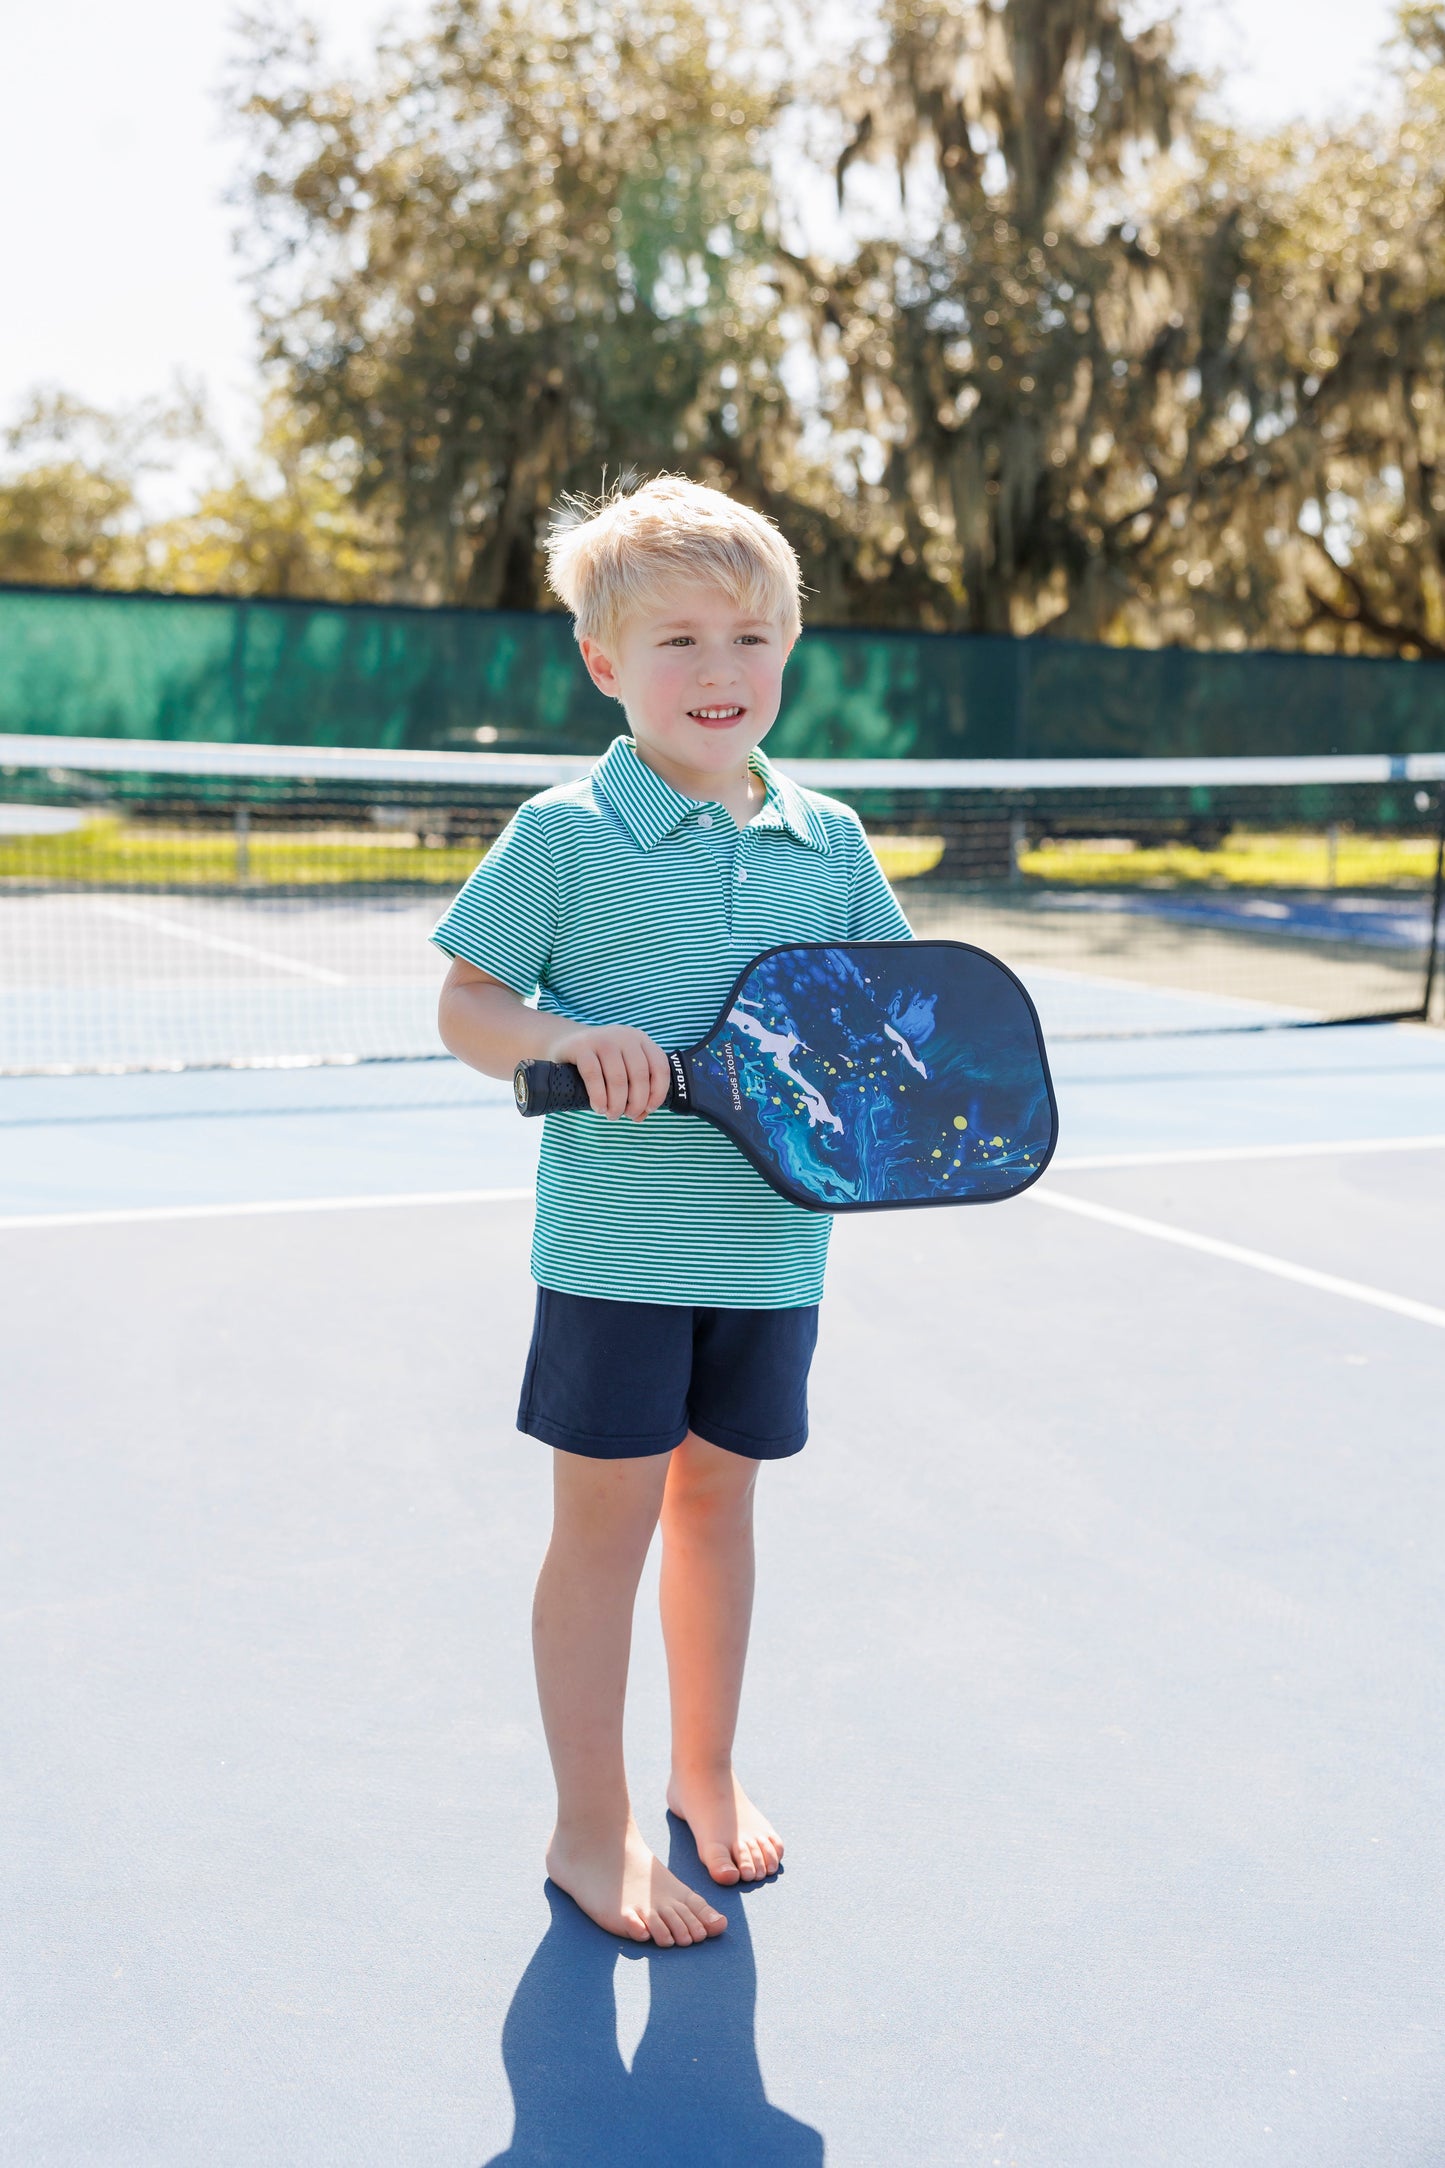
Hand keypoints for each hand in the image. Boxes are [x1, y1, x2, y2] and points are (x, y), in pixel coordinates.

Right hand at [547, 1023, 669, 1120]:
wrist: (565, 1042)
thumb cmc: (600, 1063)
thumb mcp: (623, 1067)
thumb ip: (636, 1087)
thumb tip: (641, 1115)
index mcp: (640, 1040)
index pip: (660, 1067)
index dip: (658, 1092)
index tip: (649, 1109)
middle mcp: (624, 1037)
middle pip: (640, 1075)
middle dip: (636, 1102)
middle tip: (627, 1115)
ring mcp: (602, 1039)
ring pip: (618, 1077)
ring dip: (617, 1103)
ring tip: (611, 1114)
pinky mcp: (581, 1046)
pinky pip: (593, 1075)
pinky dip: (599, 1096)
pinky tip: (599, 1107)